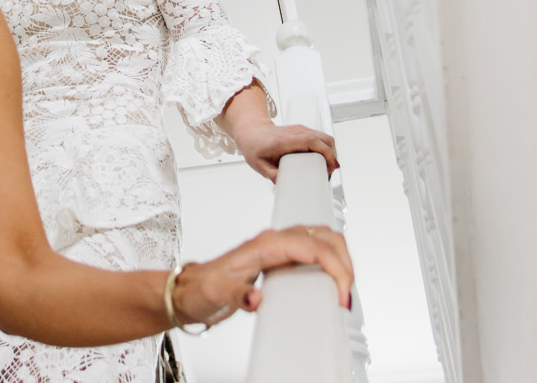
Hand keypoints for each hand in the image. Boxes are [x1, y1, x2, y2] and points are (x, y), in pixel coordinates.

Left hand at [173, 225, 352, 325]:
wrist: (192, 290)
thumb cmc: (203, 289)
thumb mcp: (217, 295)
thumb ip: (237, 297)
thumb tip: (256, 299)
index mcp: (265, 245)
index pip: (312, 247)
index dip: (334, 268)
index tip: (340, 294)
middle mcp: (275, 241)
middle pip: (325, 237)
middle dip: (344, 263)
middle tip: (345, 294)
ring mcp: (280, 247)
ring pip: (324, 239)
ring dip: (341, 260)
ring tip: (343, 289)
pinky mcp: (282, 258)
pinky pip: (316, 250)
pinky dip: (332, 262)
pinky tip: (331, 282)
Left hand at [236, 121, 337, 180]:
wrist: (251, 132)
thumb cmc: (255, 146)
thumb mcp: (260, 165)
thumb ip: (272, 175)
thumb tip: (285, 185)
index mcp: (286, 140)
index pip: (313, 142)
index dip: (327, 154)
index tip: (332, 167)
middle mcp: (296, 132)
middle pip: (324, 139)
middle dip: (332, 156)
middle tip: (328, 173)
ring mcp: (300, 130)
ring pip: (324, 137)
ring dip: (330, 153)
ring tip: (326, 169)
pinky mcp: (303, 132)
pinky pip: (320, 138)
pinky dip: (325, 149)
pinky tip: (322, 161)